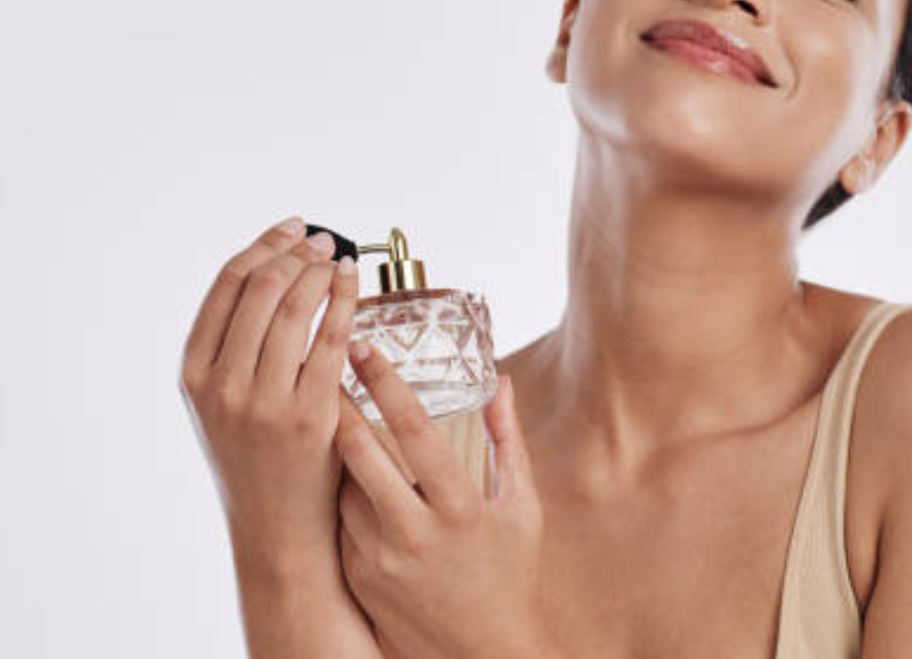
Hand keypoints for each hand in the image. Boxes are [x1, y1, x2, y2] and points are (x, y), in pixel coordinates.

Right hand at [178, 216, 357, 561]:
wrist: (276, 526)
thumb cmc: (257, 457)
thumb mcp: (222, 402)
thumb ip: (234, 348)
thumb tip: (271, 272)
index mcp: (194, 373)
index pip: (226, 285)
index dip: (263, 246)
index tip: (292, 228)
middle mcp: (221, 384)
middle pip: (261, 287)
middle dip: (296, 252)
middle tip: (323, 240)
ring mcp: (262, 400)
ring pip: (294, 307)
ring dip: (320, 270)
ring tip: (338, 257)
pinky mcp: (308, 415)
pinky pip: (330, 339)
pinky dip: (344, 300)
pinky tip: (352, 282)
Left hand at [334, 342, 560, 658]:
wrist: (477, 653)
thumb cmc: (509, 574)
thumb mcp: (522, 508)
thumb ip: (508, 442)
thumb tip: (501, 383)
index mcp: (460, 507)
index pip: (413, 430)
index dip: (385, 383)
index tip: (366, 346)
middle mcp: (413, 532)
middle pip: (359, 453)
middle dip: (339, 401)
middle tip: (325, 362)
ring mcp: (379, 558)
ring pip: (342, 485)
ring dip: (337, 446)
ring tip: (332, 407)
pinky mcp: (358, 576)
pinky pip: (340, 519)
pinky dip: (342, 490)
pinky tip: (343, 467)